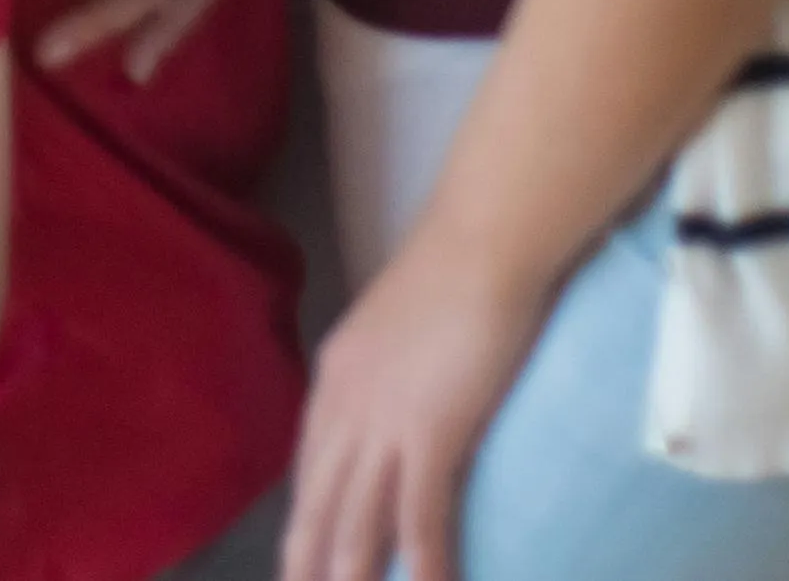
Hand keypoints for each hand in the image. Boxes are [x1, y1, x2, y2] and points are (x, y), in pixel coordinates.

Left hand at [281, 232, 557, 580]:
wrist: (484, 241)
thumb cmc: (460, 274)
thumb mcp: (405, 329)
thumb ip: (396, 371)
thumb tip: (409, 403)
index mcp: (337, 377)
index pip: (311, 465)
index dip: (308, 517)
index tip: (304, 557)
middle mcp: (345, 403)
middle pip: (319, 501)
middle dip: (310, 560)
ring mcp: (383, 419)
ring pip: (356, 517)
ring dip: (353, 573)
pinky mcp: (430, 430)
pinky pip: (419, 513)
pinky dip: (423, 559)